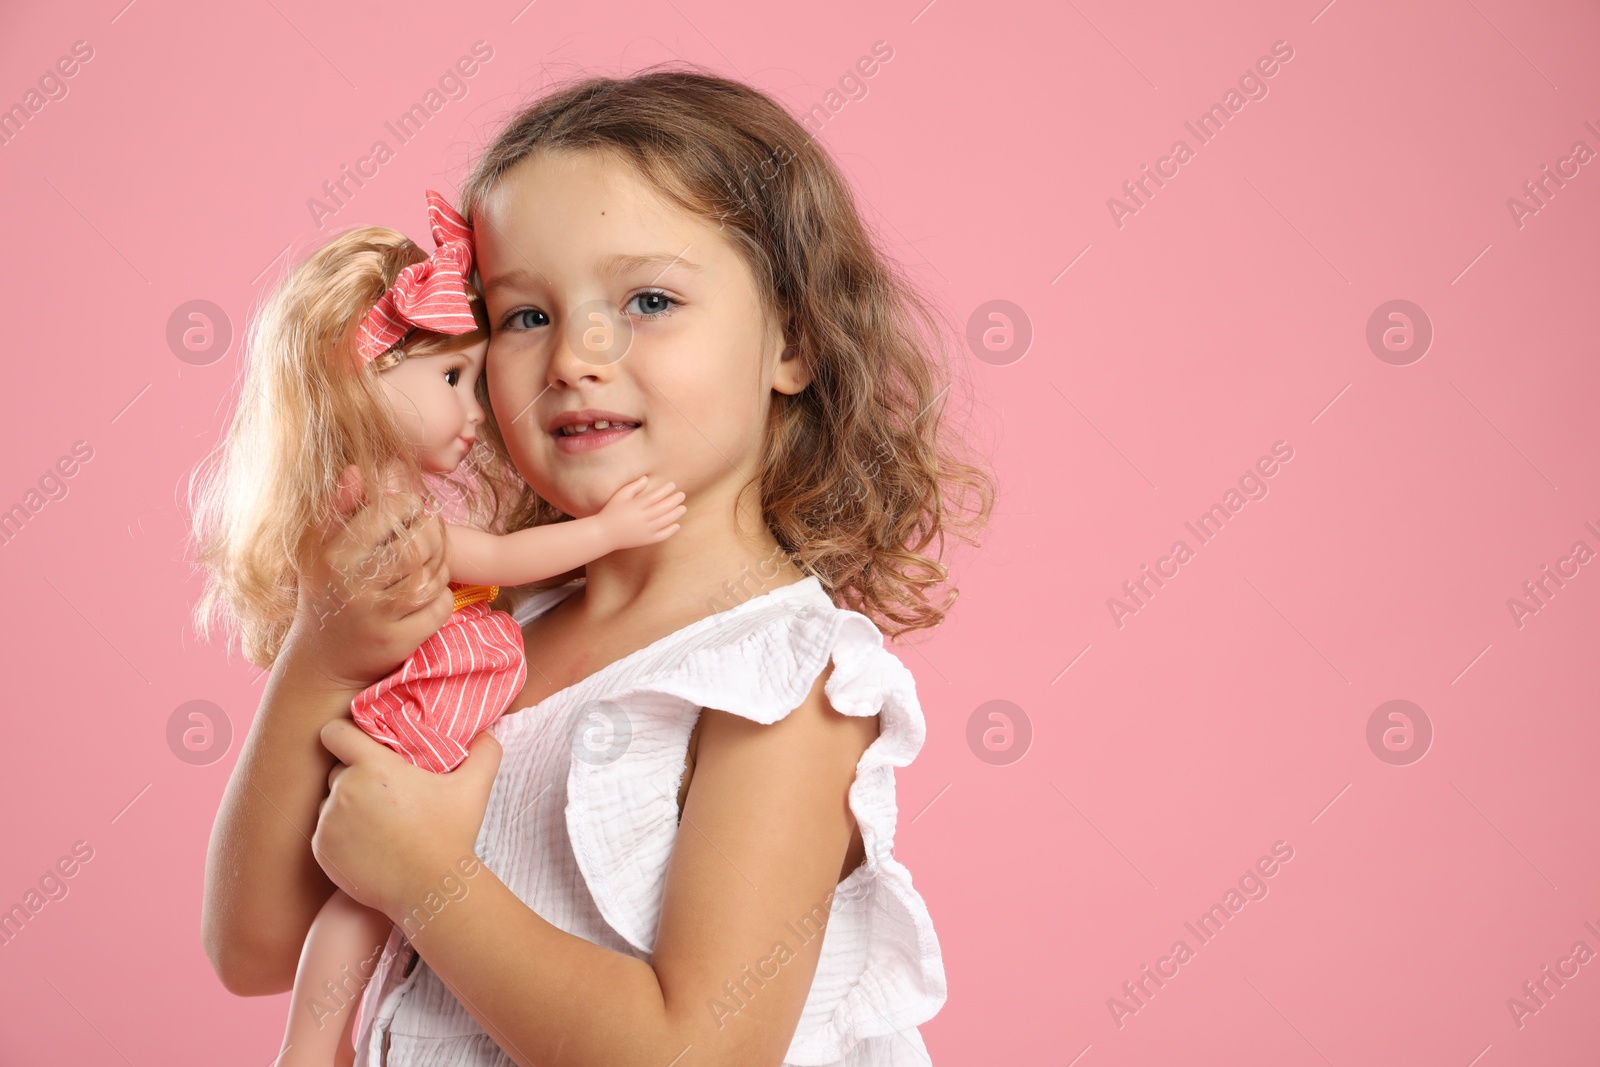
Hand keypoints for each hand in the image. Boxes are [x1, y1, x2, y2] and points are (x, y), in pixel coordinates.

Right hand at [285, 462, 454, 691]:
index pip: (386, 513)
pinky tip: (429, 593)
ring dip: (440, 567)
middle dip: (432, 535)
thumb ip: (339, 511)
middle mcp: (352, 586)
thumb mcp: (319, 552)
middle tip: (428, 537)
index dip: (408, 506)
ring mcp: (375, 617)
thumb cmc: (324, 595)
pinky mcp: (396, 643)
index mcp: (332, 557)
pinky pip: (439, 608)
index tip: (410, 512)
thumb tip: (357, 470)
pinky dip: (442, 598)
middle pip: (417, 545)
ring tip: (429, 564)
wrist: (318, 665)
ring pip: (432, 576)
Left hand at [313, 720, 502, 920]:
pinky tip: (370, 846)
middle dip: (353, 776)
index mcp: (373, 767)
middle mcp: (344, 790)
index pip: (335, 733)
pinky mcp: (322, 850)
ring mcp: (329, 822)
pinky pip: (325, 833)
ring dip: (345, 807)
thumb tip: (490, 731)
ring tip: (378, 823)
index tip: (357, 744)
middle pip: (336, 770)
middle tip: (384, 793)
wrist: (429, 888)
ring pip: (329, 803)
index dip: (343, 735)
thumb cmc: (450, 835)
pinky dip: (341, 836)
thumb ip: (484, 753)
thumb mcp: (473, 789)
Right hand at [595, 475, 686, 549]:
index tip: (673, 485)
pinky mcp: (646, 540)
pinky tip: (677, 525)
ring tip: (683, 508)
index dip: (666, 490)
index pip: (656, 496)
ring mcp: (645, 530)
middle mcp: (642, 518)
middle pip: (663, 508)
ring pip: (665, 521)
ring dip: (676, 514)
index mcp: (636, 506)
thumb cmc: (611, 511)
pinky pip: (662, 535)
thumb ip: (634, 486)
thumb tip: (647, 478)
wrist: (604, 534)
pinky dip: (671, 530)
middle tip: (682, 495)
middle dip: (674, 500)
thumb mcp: (620, 496)